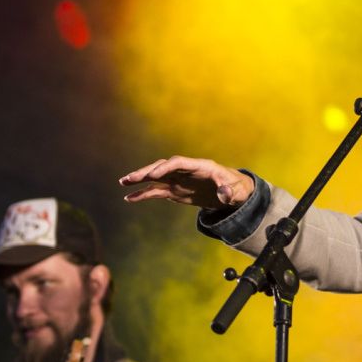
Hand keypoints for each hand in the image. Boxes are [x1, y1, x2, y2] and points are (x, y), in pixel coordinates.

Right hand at [119, 156, 254, 209]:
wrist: (235, 193)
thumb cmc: (237, 187)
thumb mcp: (237, 190)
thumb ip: (229, 191)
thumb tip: (225, 194)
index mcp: (200, 166)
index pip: (178, 163)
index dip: (166, 167)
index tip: (154, 175)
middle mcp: (186, 171)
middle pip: (163, 167)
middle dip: (147, 171)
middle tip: (130, 178)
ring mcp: (179, 180)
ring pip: (156, 178)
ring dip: (140, 179)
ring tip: (123, 182)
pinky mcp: (176, 191)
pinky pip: (157, 191)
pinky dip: (144, 194)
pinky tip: (129, 198)